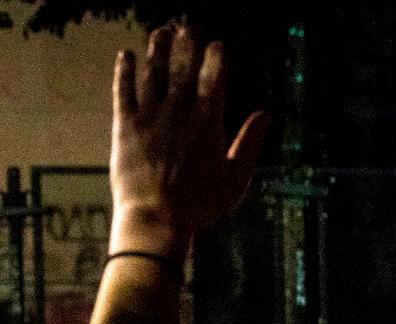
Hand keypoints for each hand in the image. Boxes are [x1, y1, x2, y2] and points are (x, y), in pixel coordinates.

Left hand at [110, 25, 270, 259]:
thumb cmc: (201, 203)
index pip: (215, 77)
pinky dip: (124, 71)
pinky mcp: (125, 125)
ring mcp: (150, 116)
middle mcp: (179, 111)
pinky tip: (125, 56)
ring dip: (157, 49)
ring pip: (154, 73)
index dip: (216, 56)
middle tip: (188, 26)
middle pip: (184, 67)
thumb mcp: (237, 178)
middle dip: (187, 43)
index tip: (217, 43)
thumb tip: (266, 114)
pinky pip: (123, 91)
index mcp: (209, 122)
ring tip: (160, 32)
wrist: (157, 218)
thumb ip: (250, 142)